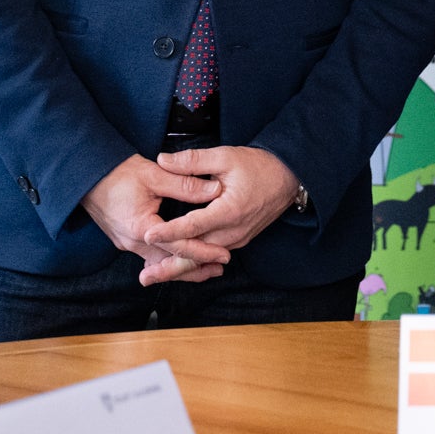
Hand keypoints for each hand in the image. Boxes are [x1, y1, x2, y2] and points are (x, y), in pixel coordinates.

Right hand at [80, 155, 229, 284]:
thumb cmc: (117, 173)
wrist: (86, 176)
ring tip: (207, 268)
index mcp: (141, 228)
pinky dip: (167, 259)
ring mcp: (127, 244)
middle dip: (196, 266)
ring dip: (182, 265)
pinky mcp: (125, 240)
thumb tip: (215, 189)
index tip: (224, 254)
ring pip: (160, 262)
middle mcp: (133, 242)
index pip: (178, 246)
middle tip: (221, 268)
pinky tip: (180, 259)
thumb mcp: (155, 174)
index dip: (204, 251)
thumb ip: (186, 184)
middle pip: (170, 262)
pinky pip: (151, 256)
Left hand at [145, 147, 301, 282]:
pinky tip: (176, 265)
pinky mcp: (239, 240)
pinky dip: (194, 262)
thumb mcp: (225, 156)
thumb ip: (192, 160)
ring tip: (154, 276)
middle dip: (169, 266)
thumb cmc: (259, 165)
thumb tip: (162, 160)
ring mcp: (237, 238)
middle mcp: (233, 231)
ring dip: (179, 268)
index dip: (169, 232)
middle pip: (197, 253)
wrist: (289, 177)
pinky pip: (212, 255)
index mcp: (229, 210)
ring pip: (204, 258)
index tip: (148, 235)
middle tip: (144, 277)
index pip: (193, 225)